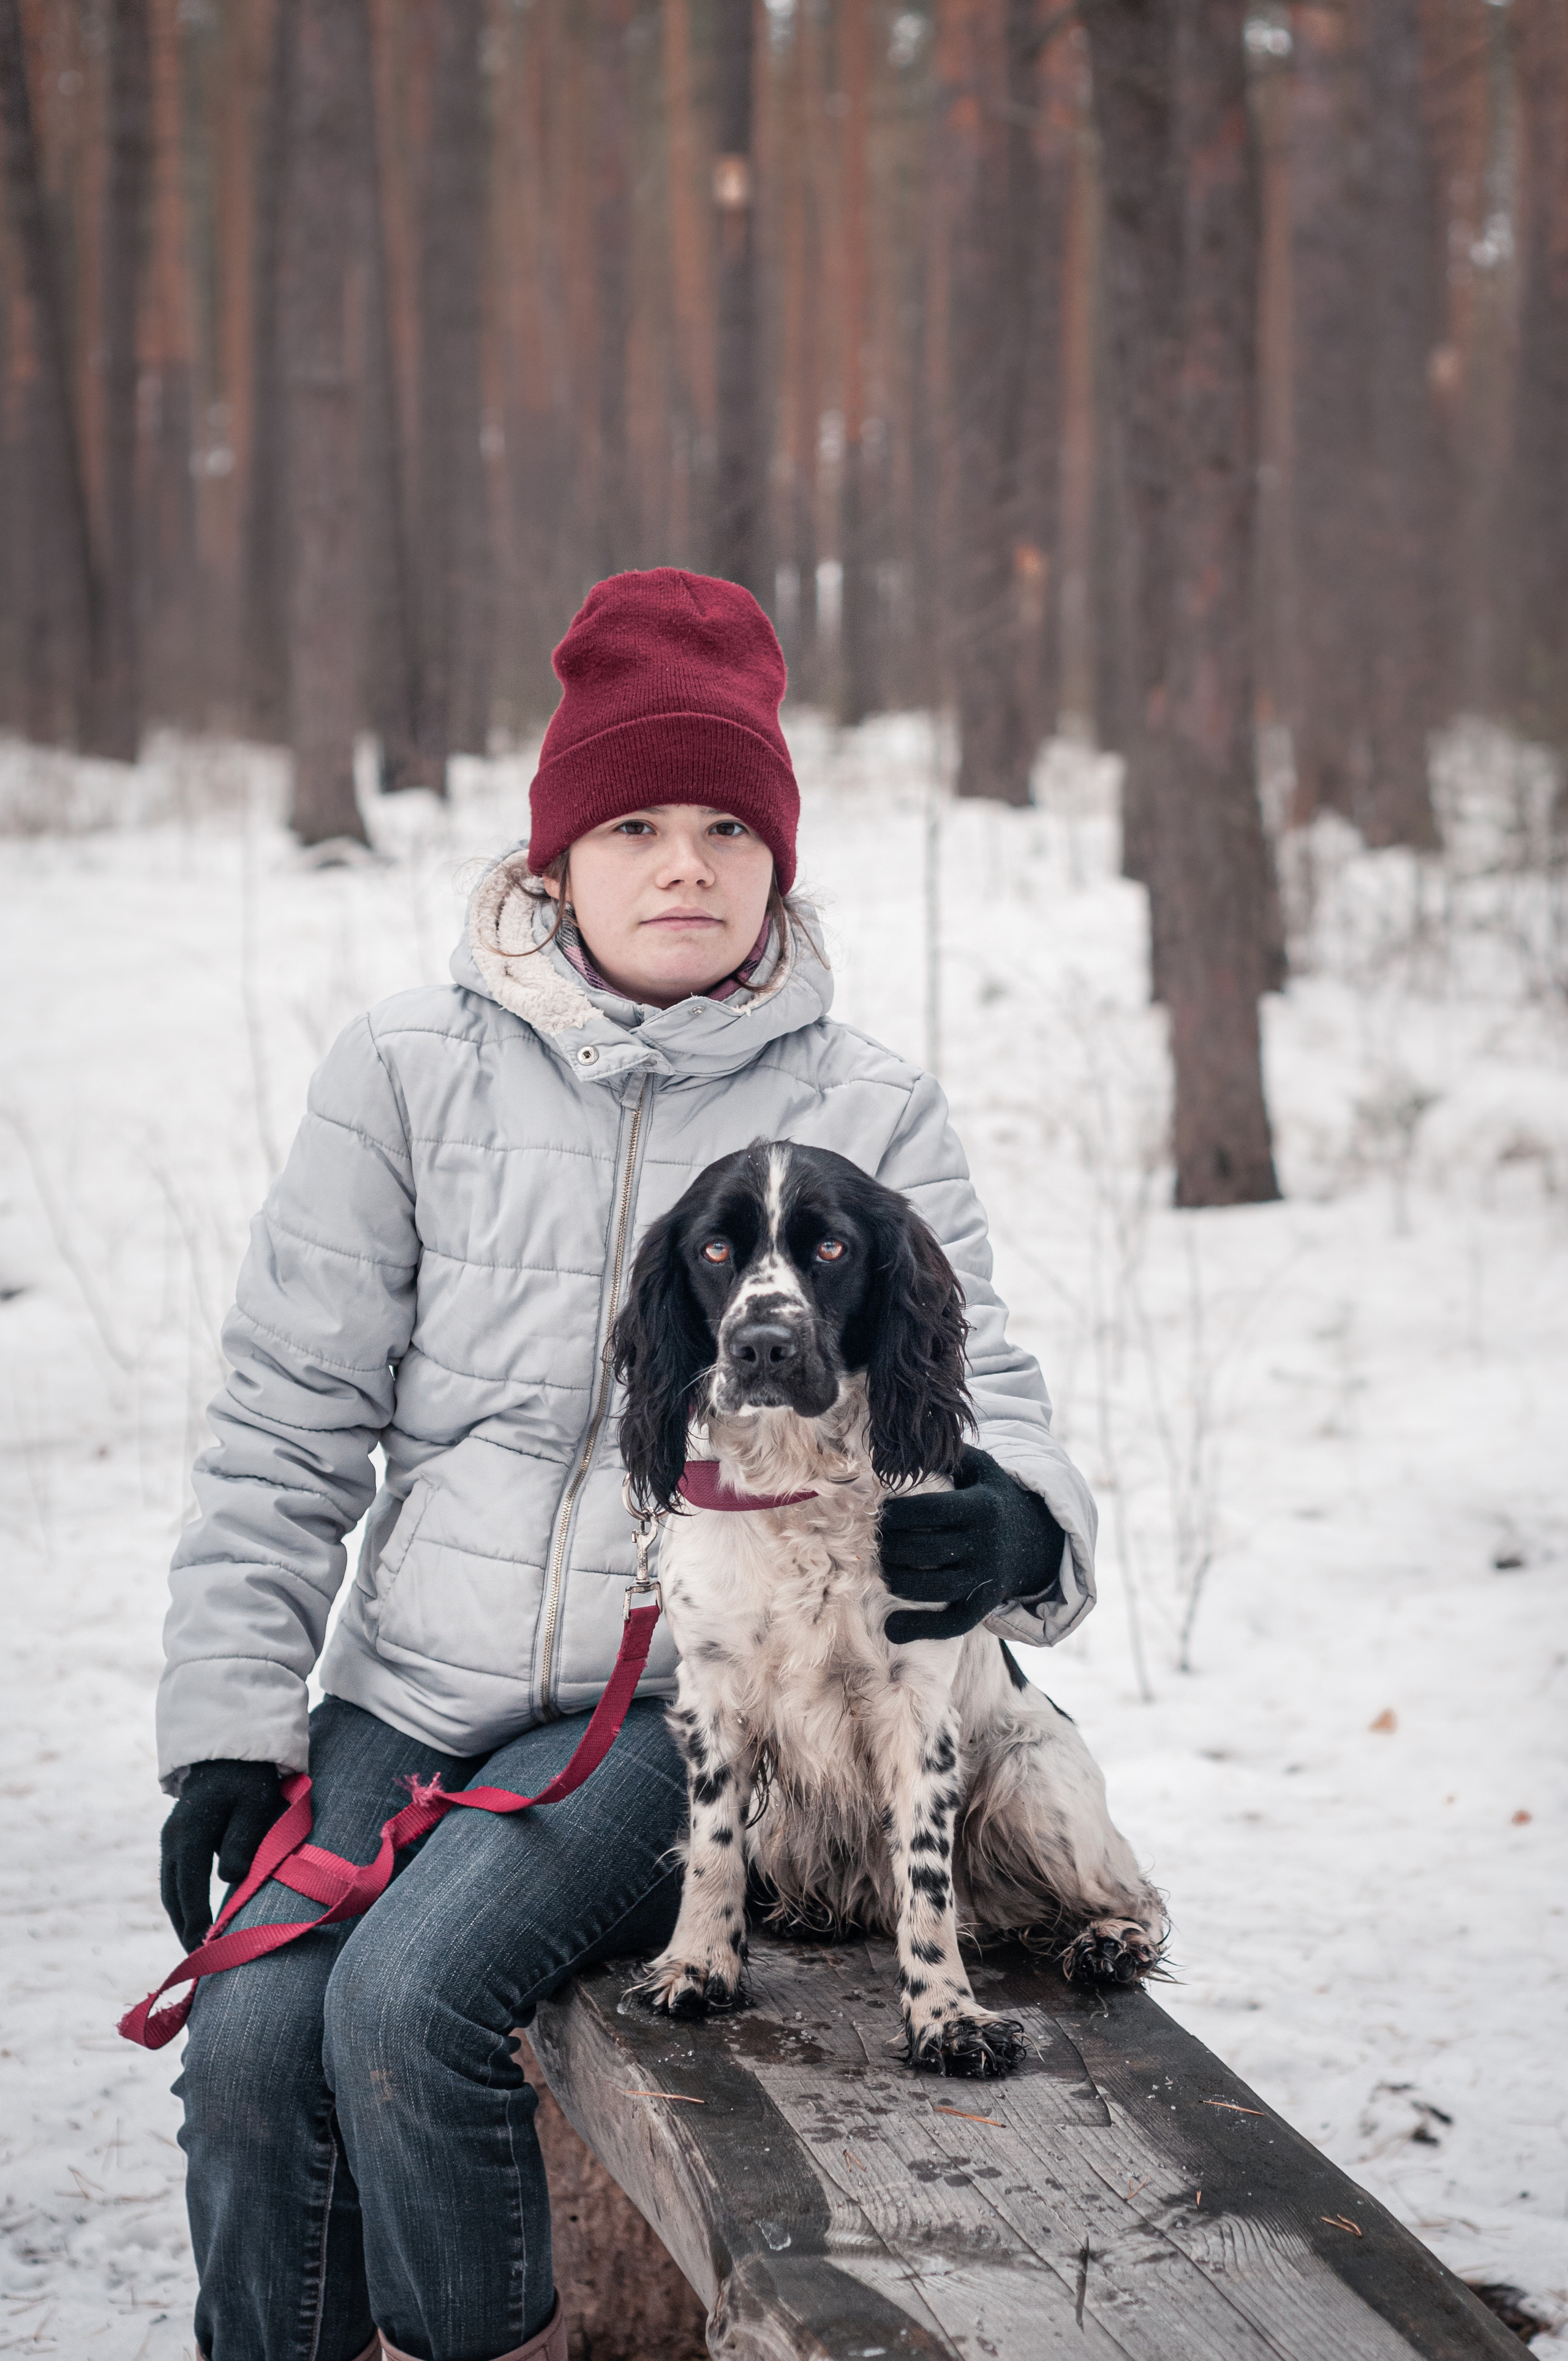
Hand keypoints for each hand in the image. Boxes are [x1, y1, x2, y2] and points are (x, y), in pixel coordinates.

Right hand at [160, 1760, 285, 1952]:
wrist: (232, 1753)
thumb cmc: (250, 1782)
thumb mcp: (255, 1806)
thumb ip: (243, 1840)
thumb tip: (231, 1878)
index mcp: (191, 1832)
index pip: (189, 1886)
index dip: (196, 1920)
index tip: (205, 1948)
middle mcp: (173, 1839)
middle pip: (173, 1894)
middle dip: (185, 1928)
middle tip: (200, 1962)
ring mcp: (170, 1839)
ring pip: (170, 1890)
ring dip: (181, 1919)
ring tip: (196, 1949)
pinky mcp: (175, 1841)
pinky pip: (174, 1880)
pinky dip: (181, 1903)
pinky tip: (194, 1921)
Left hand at [878, 1447, 1066, 1644]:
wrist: (1033, 1537)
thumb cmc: (992, 1496)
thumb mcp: (980, 1468)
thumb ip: (948, 1453)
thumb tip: (904, 1448)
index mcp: (982, 1506)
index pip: (929, 1511)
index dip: (895, 1513)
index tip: (877, 1512)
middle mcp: (987, 1543)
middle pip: (925, 1550)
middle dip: (890, 1548)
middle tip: (873, 1543)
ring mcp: (987, 1576)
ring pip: (934, 1588)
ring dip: (898, 1581)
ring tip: (882, 1570)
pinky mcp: (986, 1604)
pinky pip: (953, 1623)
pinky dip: (921, 1629)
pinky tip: (892, 1628)